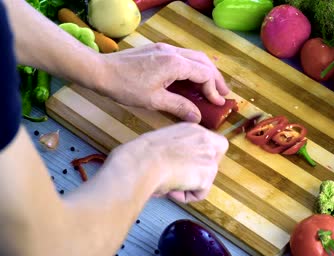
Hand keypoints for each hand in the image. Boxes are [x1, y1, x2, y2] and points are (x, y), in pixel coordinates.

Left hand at [94, 43, 229, 122]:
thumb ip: (179, 106)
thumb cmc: (125, 87)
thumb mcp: (154, 101)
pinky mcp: (158, 50)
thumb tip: (197, 117)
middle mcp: (173, 52)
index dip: (213, 90)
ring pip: (194, 57)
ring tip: (212, 86)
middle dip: (215, 78)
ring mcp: (165, 49)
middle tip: (223, 93)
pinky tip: (192, 78)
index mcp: (174, 63)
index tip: (218, 103)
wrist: (100, 71)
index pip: (203, 74)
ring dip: (206, 71)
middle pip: (203, 62)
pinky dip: (193, 67)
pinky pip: (183, 57)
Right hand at [103, 123, 227, 202]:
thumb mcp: (163, 140)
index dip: (201, 156)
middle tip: (180, 176)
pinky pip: (200, 193)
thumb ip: (178, 147)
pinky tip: (172, 189)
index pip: (211, 143)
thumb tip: (177, 162)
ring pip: (206, 178)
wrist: (142, 162)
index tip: (186, 164)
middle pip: (215, 160)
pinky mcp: (207, 176)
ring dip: (190, 184)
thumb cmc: (141, 153)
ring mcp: (209, 157)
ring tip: (169, 182)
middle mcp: (205, 140)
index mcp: (192, 128)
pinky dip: (186, 196)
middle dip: (200, 171)